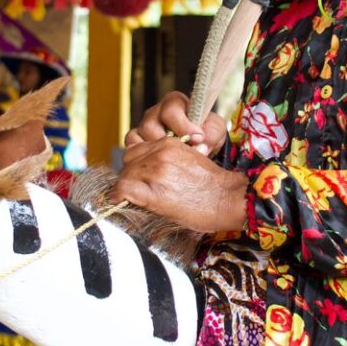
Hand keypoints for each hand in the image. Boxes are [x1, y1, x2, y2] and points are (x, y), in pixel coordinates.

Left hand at [111, 137, 247, 233]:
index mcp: (168, 144)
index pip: (137, 148)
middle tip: (137, 188)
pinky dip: (118, 196)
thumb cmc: (212, 184)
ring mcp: (156, 171)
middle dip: (130, 174)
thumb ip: (167, 157)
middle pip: (128, 160)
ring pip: (125, 174)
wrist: (228, 198)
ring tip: (135, 198)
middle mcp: (160, 153)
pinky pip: (124, 190)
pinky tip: (120, 202)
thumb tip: (147, 170)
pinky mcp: (154, 192)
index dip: (135, 163)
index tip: (138, 176)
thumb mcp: (189, 158)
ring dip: (126, 186)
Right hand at [125, 91, 227, 156]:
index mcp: (174, 103)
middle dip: (170, 143)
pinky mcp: (135, 144)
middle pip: (150, 125)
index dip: (183, 126)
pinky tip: (161, 163)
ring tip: (175, 159)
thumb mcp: (215, 130)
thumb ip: (212, 132)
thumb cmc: (205, 134)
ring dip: (159, 153)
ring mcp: (143, 128)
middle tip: (185, 151)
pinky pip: (133, 151)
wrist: (198, 148)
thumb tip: (200, 143)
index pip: (170, 110)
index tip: (197, 137)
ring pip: (141, 140)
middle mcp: (155, 113)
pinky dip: (146, 159)